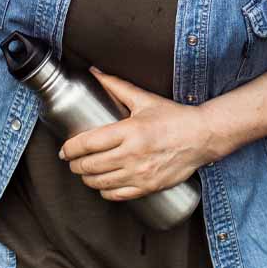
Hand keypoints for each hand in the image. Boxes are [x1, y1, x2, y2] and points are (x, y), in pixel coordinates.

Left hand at [59, 69, 215, 200]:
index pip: (89, 143)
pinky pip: (118, 195)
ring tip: (83, 172)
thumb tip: (95, 72)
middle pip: (91, 165)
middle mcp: (133, 154)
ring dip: (86, 178)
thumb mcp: (144, 99)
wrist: (202, 137)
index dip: (71, 148)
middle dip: (75, 164)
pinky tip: (101, 184)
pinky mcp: (149, 187)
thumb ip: (116, 85)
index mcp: (130, 131)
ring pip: (102, 182)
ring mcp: (141, 174)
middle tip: (70, 160)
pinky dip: (105, 192)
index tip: (64, 149)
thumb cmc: (173, 117)